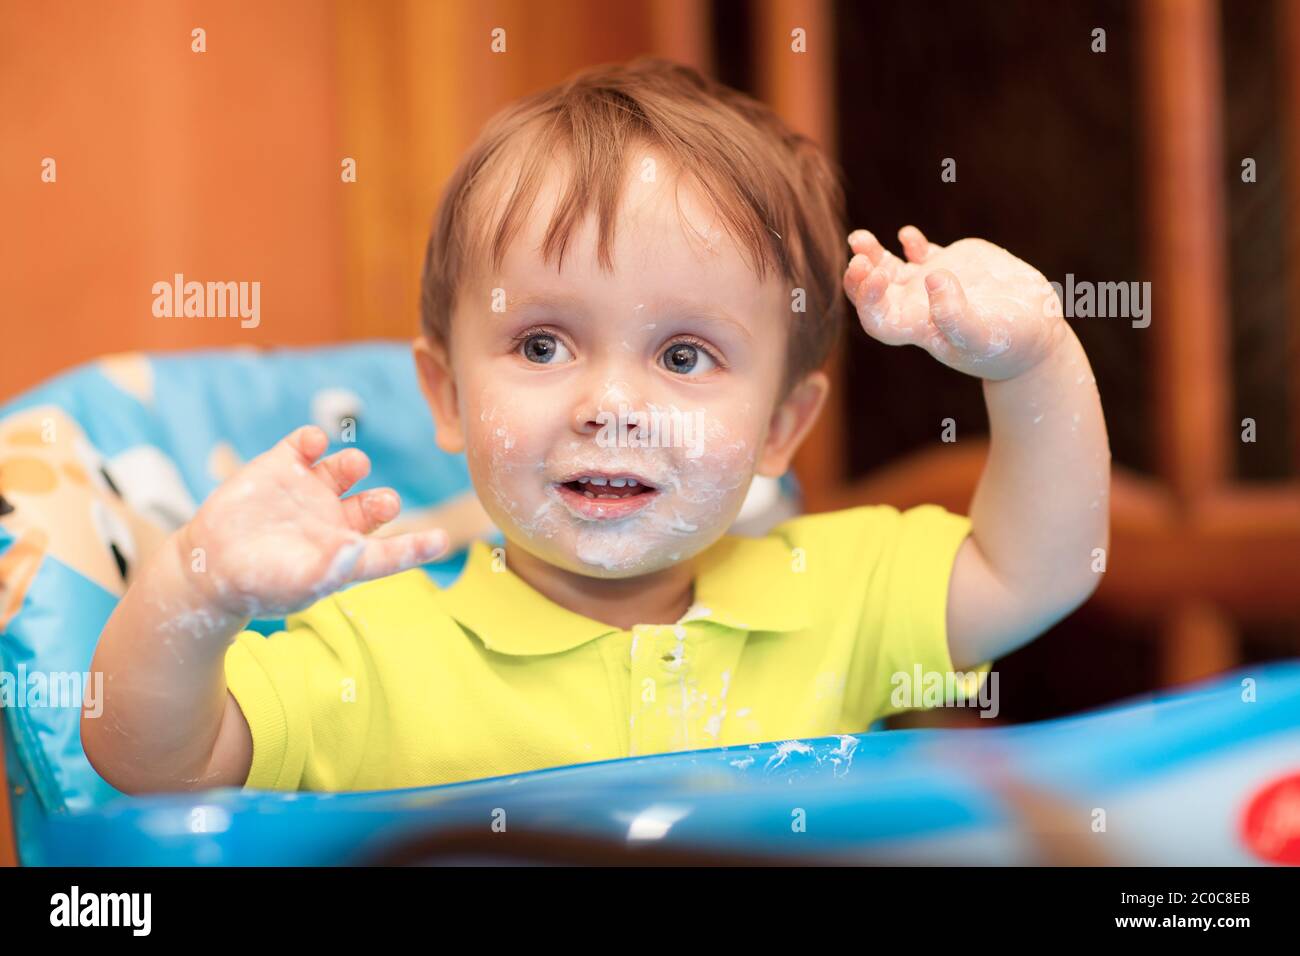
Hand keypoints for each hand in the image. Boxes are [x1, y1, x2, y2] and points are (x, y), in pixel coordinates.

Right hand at [179, 425, 447, 616]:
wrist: (208, 566)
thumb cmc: (259, 584)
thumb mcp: (298, 582)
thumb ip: (330, 568)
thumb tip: (358, 548)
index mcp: (347, 554)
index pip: (391, 551)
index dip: (416, 547)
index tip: (441, 541)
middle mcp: (335, 520)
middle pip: (374, 505)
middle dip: (382, 502)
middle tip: (384, 502)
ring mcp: (310, 491)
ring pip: (346, 468)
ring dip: (353, 464)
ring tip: (353, 467)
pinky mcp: (281, 467)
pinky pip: (306, 444)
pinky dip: (313, 439)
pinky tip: (313, 443)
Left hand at [842, 226, 1063, 379]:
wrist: (1038, 334)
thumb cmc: (1009, 345)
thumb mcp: (982, 335)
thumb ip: (954, 314)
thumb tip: (932, 279)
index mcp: (919, 328)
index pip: (878, 318)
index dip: (866, 299)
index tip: (872, 276)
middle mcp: (919, 307)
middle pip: (875, 292)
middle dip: (861, 274)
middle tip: (859, 252)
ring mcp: (933, 285)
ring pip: (890, 270)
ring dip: (873, 254)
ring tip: (859, 238)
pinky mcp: (954, 265)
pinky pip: (922, 254)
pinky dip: (911, 243)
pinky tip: (907, 236)